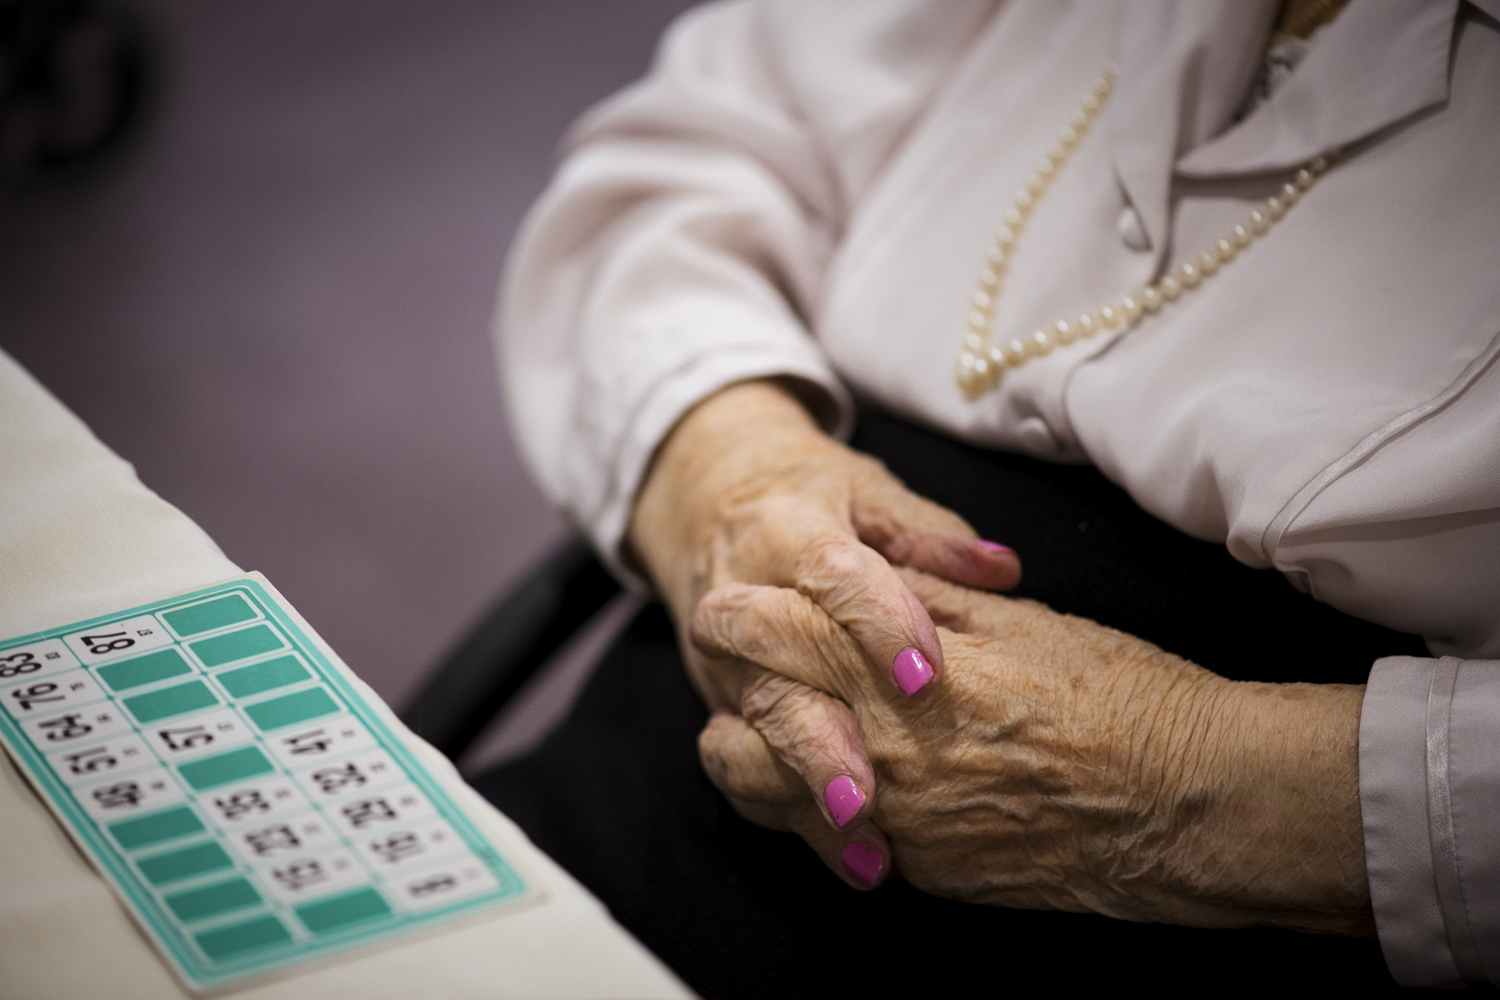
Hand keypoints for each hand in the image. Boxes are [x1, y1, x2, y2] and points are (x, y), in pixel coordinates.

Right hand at [628, 380, 1018, 884]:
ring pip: (749, 741)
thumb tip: (1001, 569)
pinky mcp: (722, 708)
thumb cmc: (814, 500)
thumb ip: (930, 533)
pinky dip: (796, 820)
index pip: (829, 574)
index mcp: (788, 533)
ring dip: (805, 800)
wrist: (711, 504)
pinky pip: (746, 773)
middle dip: (817, 740)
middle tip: (869, 792)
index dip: (877, 621)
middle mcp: (742, 603)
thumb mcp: (869, 494)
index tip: (927, 673)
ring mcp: (725, 667)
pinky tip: (856, 862)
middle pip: (770, 676)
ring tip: (870, 853)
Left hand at [693, 568, 1374, 933]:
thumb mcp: (1014, 616)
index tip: (729, 603)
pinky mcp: (921, 871)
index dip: (739, 615)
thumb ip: (920, 595)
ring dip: (754, 759)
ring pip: (766, 799)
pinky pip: (831, 845)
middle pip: (743, 728)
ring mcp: (894, 822)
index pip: (772, 635)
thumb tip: (862, 572)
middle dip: (729, 691)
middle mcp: (876, 753)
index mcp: (892, 673)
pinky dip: (816, 811)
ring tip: (774, 730)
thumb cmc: (1113, 693)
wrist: (1182, 803)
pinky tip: (845, 784)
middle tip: (740, 667)